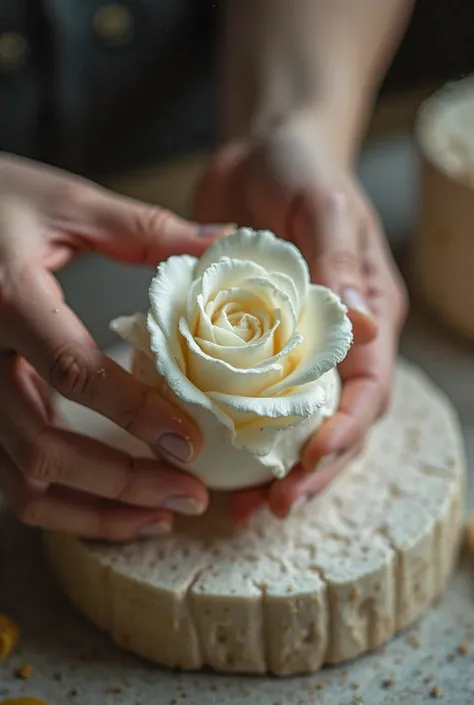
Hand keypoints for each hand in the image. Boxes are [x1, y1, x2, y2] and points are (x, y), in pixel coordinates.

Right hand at [0, 154, 229, 540]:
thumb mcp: (64, 202)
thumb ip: (144, 228)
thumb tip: (222, 241)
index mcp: (7, 300)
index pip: (75, 371)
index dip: (136, 414)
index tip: (191, 445)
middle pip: (46, 448)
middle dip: (124, 483)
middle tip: (192, 496)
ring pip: (21, 481)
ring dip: (94, 511)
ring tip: (160, 516)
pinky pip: (9, 476)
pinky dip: (62, 504)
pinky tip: (110, 506)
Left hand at [194, 117, 407, 523]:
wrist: (260, 154)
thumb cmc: (303, 171)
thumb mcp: (324, 206)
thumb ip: (340, 261)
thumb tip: (365, 323)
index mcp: (369, 317)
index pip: (367, 389)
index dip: (345, 431)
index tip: (311, 460)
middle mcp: (333, 343)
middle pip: (332, 424)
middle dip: (309, 470)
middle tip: (272, 506)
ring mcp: (289, 349)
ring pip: (288, 425)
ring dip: (269, 469)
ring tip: (239, 508)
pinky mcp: (246, 345)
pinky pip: (240, 397)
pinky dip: (227, 432)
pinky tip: (203, 457)